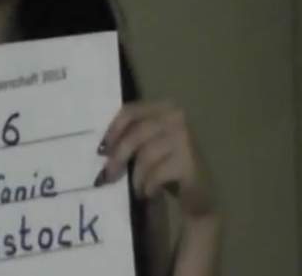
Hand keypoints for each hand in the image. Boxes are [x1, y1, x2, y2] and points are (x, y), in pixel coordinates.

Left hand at [96, 101, 215, 221]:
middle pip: (135, 134)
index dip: (113, 130)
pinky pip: (156, 173)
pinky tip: (148, 193)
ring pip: (145, 155)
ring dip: (136, 176)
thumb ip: (131, 135)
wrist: (200, 195)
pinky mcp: (190, 162)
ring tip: (136, 188)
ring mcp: (186, 138)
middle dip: (118, 157)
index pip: (130, 111)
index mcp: (164, 106)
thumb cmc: (168, 166)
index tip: (101, 150)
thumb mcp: (148, 144)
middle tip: (108, 176)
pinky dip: (148, 186)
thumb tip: (102, 148)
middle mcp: (177, 116)